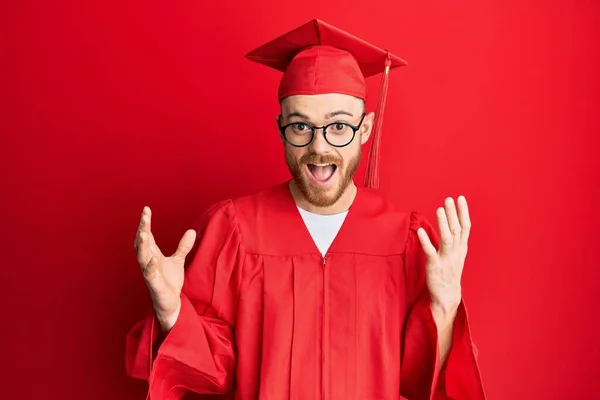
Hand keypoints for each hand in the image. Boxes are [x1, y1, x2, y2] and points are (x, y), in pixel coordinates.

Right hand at [134, 206, 196, 331]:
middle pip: (142, 243)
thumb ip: (183, 247)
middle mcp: (148, 262)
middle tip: (144, 216)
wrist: (171, 303)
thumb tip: (192, 231)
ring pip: (142, 258)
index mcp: (153, 255)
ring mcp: (149, 274)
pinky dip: (150, 267)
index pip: (147, 236)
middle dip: (142, 229)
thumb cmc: (170, 282)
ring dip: (142, 245)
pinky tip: (152, 260)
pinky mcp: (154, 286)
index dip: (146, 223)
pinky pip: (150, 276)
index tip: (146, 209)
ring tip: (144, 232)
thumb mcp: (178, 261)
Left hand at [417, 196, 470, 311]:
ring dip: (443, 224)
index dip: (463, 212)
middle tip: (449, 199)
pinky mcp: (435, 266)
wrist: (447, 295)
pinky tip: (420, 231)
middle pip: (456, 229)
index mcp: (461, 248)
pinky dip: (426, 241)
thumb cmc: (450, 272)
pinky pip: (430, 252)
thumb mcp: (457, 254)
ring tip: (439, 210)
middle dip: (453, 214)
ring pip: (447, 238)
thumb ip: (455, 239)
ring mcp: (446, 259)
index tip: (461, 198)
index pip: (465, 226)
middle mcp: (456, 252)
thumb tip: (452, 221)